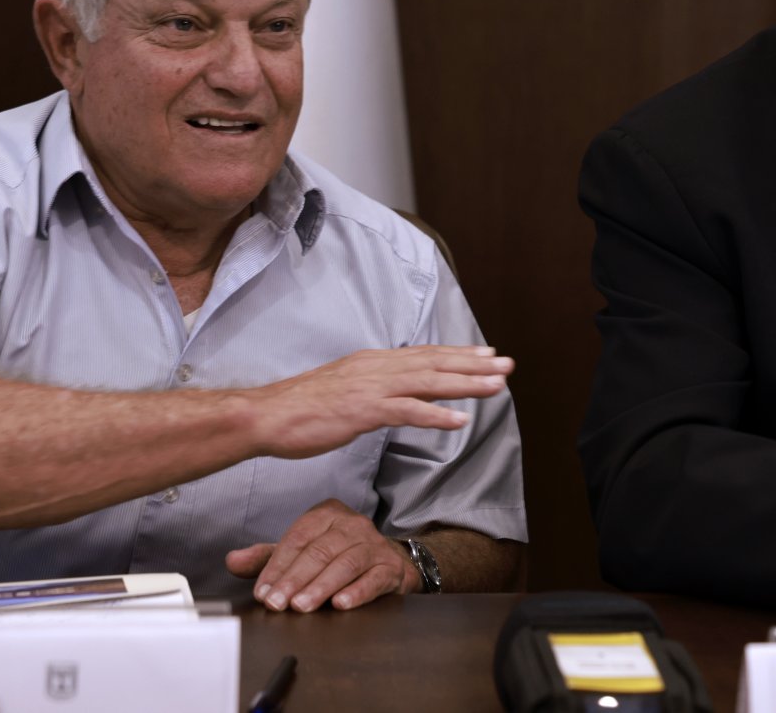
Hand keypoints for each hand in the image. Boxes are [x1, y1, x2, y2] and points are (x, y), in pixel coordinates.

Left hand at [226, 499, 416, 611]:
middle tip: (277, 603)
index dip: (277, 566)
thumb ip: (269, 557)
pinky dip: (357, 591)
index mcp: (327, 514)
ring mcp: (373, 544)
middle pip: (320, 551)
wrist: (388, 561)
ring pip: (345, 564)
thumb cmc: (338, 555)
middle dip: (295, 579)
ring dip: (321, 586)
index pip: (298, 538)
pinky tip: (341, 604)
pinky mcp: (390, 567)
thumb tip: (233, 561)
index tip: (262, 591)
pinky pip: (373, 578)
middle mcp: (352, 525)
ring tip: (302, 606)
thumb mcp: (303, 551)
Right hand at [253, 345, 512, 458]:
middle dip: (474, 365)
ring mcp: (371, 388)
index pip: (424, 355)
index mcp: (373, 362)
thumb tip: (394, 393)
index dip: (458, 355)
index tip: (487, 355)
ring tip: (497, 387)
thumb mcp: (344, 388)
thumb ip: (372, 387)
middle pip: (435, 363)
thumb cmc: (302, 408)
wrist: (267, 416)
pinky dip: (436, 416)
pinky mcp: (363, 411)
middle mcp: (377, 368)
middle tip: (508, 365)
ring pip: (428, 382)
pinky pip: (407, 412)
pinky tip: (460, 422)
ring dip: (466, 384)